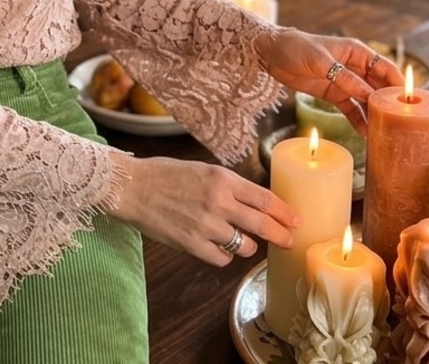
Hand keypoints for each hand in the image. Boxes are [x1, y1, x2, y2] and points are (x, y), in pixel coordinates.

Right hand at [109, 152, 299, 265]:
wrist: (133, 187)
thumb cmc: (166, 174)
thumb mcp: (203, 170)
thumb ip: (228, 186)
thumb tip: (253, 203)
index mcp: (222, 179)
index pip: (264, 198)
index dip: (283, 212)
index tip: (295, 219)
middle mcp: (219, 202)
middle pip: (262, 225)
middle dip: (280, 235)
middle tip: (289, 240)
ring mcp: (206, 225)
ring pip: (244, 246)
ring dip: (247, 246)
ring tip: (241, 241)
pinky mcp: (192, 244)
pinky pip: (222, 258)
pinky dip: (224, 255)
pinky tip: (218, 247)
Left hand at [255, 29, 403, 132]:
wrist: (271, 54)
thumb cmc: (297, 48)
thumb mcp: (321, 62)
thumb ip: (344, 78)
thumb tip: (369, 95)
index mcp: (356, 52)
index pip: (385, 68)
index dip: (398, 84)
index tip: (411, 102)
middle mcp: (354, 67)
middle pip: (379, 86)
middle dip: (389, 103)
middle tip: (402, 123)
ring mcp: (344, 81)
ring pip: (366, 100)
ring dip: (375, 114)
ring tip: (386, 132)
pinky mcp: (332, 94)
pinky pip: (350, 108)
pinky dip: (358, 119)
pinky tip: (366, 133)